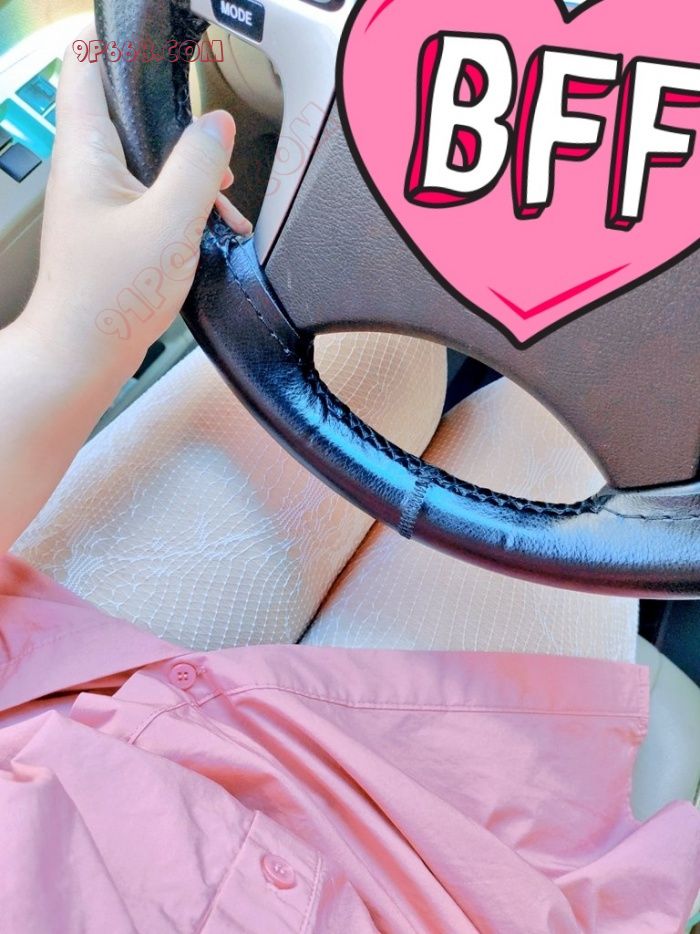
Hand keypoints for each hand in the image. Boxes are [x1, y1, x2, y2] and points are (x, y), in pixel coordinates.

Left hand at [21, 26, 251, 378]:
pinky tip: (212, 231)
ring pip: (146, 161)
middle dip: (177, 122)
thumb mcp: (171, 222)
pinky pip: (150, 199)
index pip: (85, 64)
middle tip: (211, 138)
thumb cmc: (110, 296)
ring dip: (187, 173)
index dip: (116, 41)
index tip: (153, 41)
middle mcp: (86, 169)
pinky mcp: (111, 230)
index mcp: (87, 151)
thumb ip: (197, 165)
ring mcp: (97, 200)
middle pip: (127, 113)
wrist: (82, 354)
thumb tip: (217, 125)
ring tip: (221, 200)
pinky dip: (182, 206)